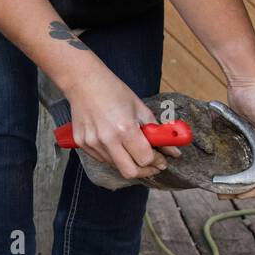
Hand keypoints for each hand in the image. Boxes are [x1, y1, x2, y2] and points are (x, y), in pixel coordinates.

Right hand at [60, 63, 172, 179]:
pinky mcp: (81, 144)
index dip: (157, 161)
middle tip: (152, 165)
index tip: (162, 160)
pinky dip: (113, 156)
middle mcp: (107, 139)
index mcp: (125, 128)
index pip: (145, 159)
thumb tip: (173, 150)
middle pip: (130, 172)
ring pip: (116, 166)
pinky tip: (115, 142)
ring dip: (128, 161)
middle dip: (145, 171)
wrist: (83, 82)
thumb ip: (157, 132)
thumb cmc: (113, 91)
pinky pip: (102, 159)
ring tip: (131, 147)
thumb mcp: (140, 108)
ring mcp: (92, 143)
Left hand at [224, 81, 254, 197]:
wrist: (247, 83)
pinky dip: (232, 168)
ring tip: (220, 188)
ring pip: (248, 169)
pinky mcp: (245, 139)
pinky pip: (239, 158)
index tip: (240, 196)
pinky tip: (220, 172)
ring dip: (237, 181)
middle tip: (224, 195)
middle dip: (244, 189)